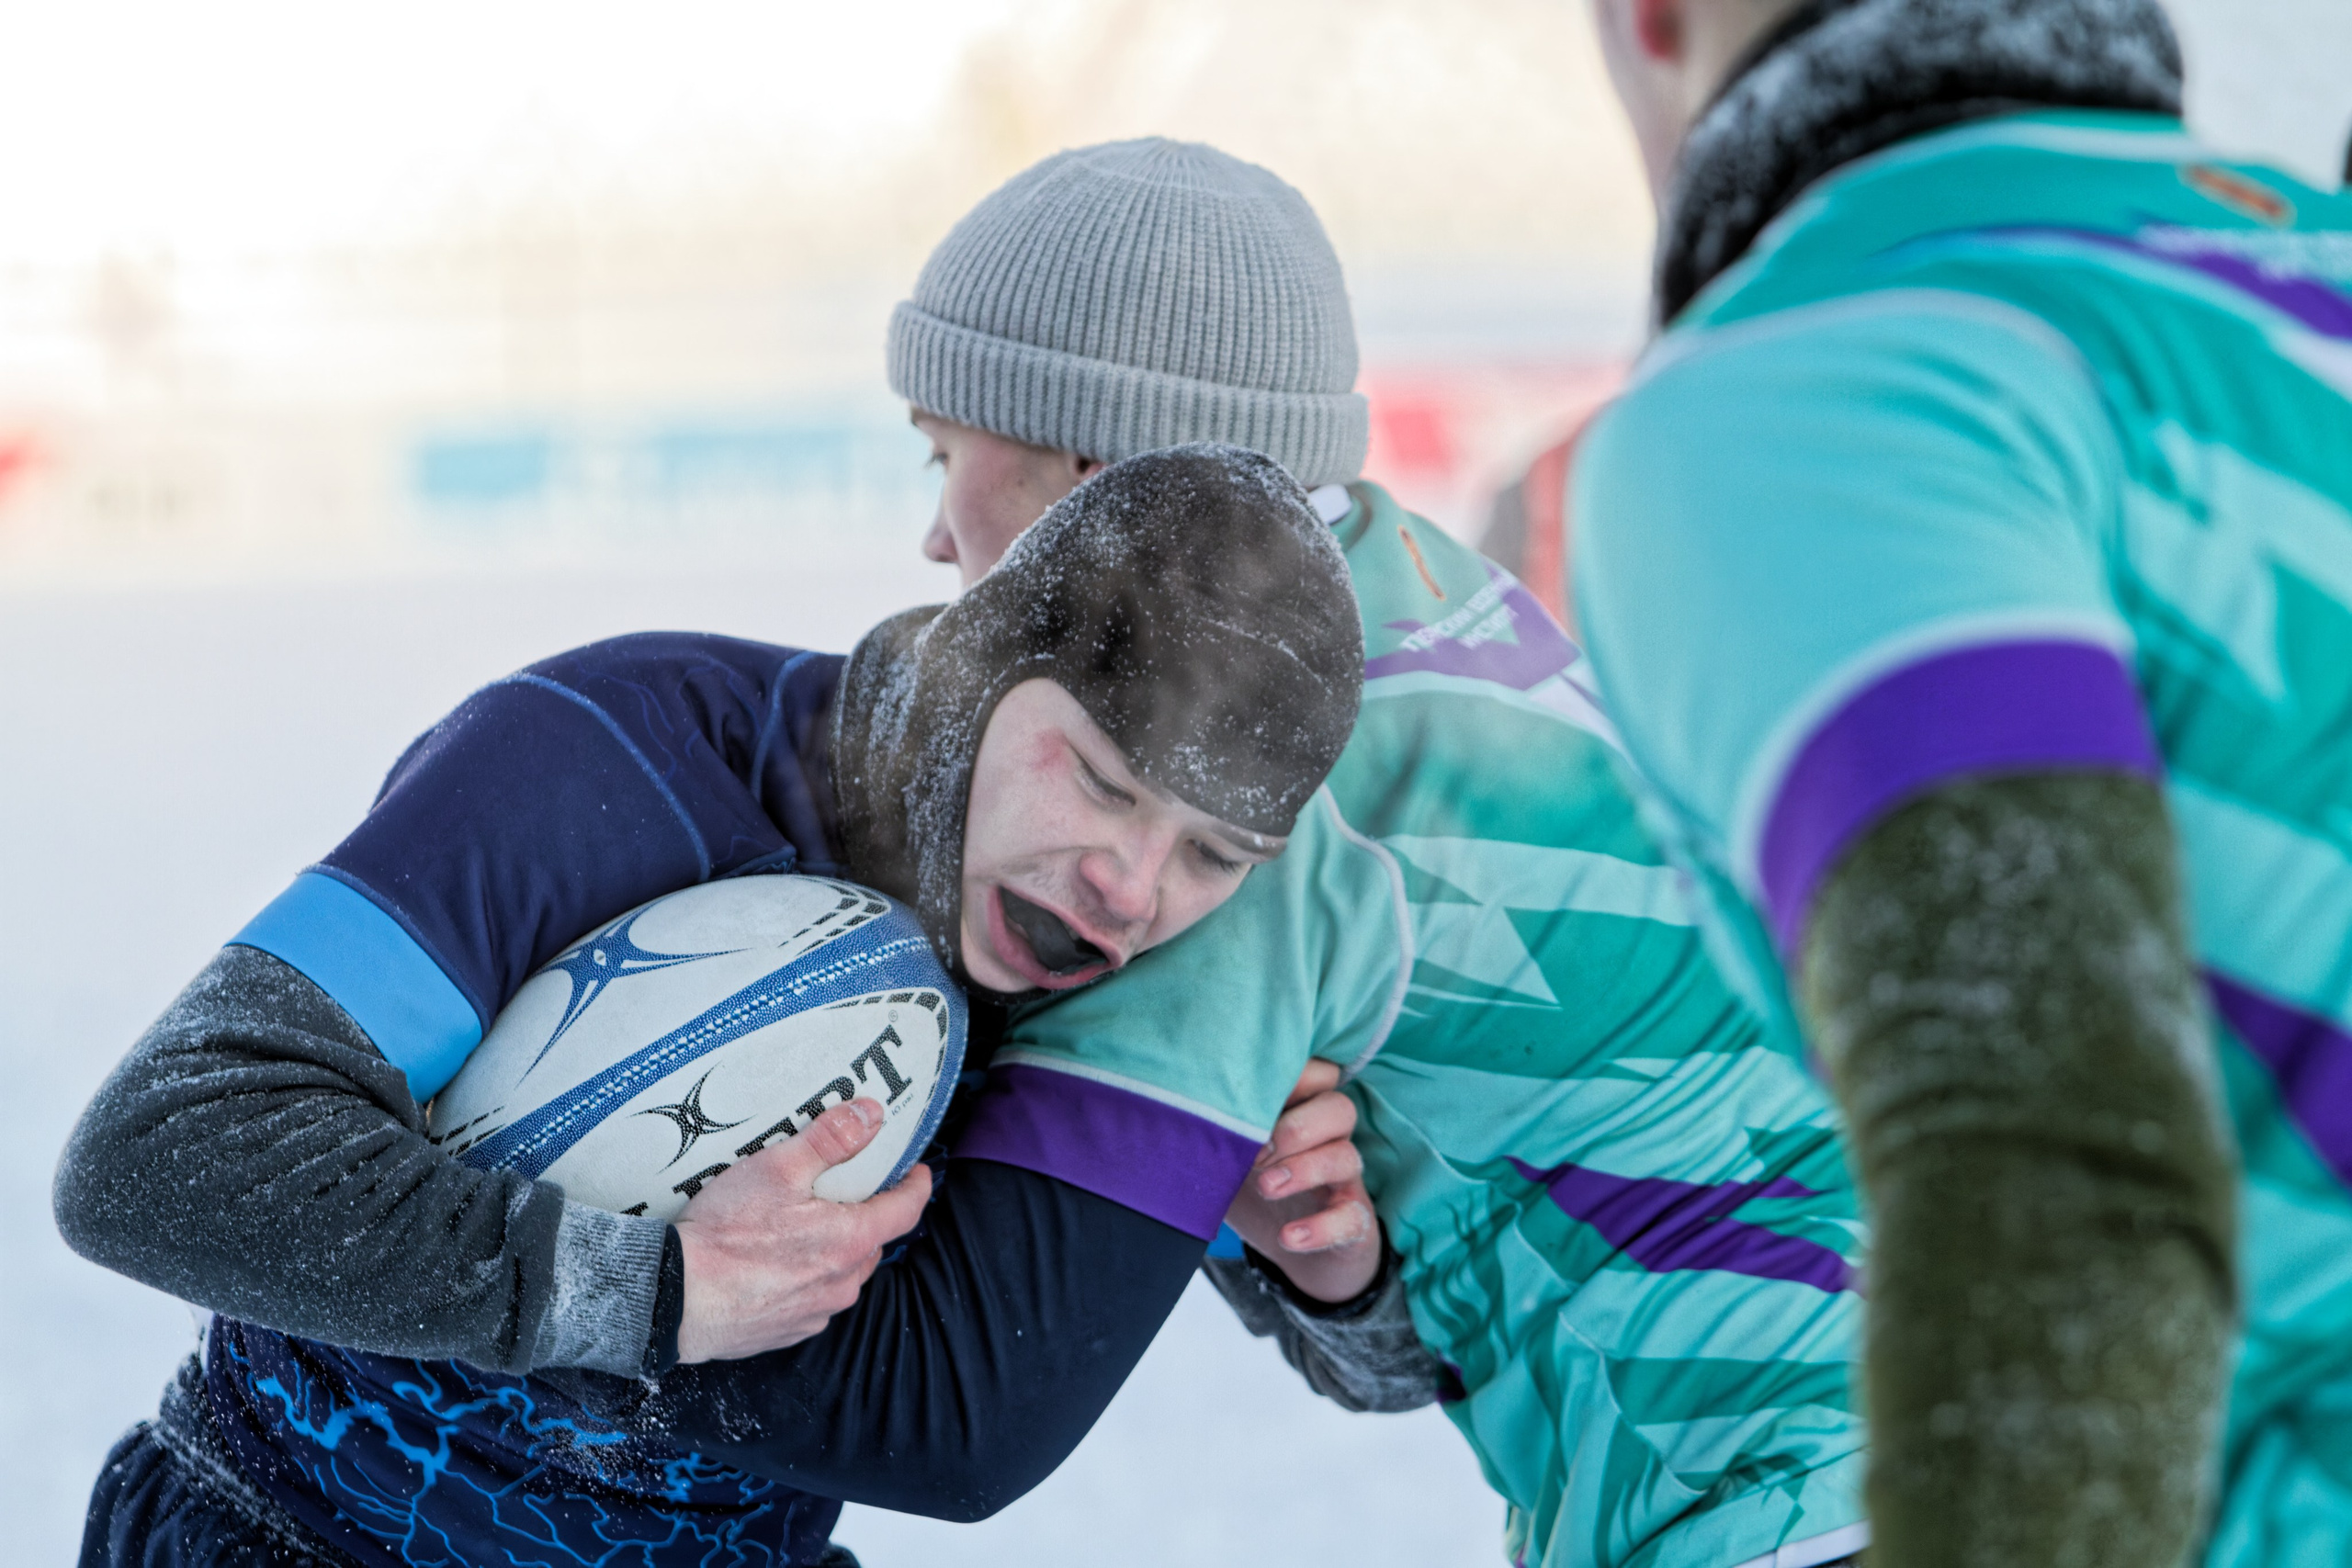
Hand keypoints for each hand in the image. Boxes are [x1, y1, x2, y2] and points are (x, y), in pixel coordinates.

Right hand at [671, 1099, 931, 1363]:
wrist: (673, 1298)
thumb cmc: (725, 1234)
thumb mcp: (778, 1169)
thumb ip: (830, 1139)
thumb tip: (872, 1115)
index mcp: (850, 1242)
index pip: (905, 1211)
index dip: (916, 1187)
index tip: (917, 1172)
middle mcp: (841, 1284)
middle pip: (872, 1242)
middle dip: (866, 1216)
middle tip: (846, 1192)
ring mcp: (815, 1313)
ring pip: (841, 1273)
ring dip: (834, 1250)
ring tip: (803, 1226)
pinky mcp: (785, 1331)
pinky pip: (810, 1299)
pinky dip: (804, 1278)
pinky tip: (774, 1263)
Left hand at [1222, 1060, 1380, 1303]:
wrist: (1285, 1243)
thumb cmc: (1250, 1182)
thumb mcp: (1227, 1155)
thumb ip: (1213, 1132)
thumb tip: (1171, 1113)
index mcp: (1302, 1110)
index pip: (1319, 1074)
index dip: (1294, 1078)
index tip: (1249, 1099)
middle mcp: (1328, 1138)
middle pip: (1339, 1109)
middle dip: (1296, 1127)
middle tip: (1255, 1153)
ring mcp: (1344, 1179)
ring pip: (1346, 1157)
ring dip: (1305, 1170)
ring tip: (1266, 1187)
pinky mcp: (1353, 1220)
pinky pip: (1352, 1217)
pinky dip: (1321, 1227)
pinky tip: (1290, 1236)